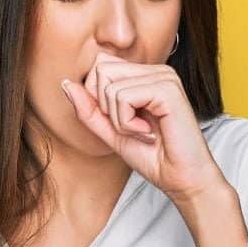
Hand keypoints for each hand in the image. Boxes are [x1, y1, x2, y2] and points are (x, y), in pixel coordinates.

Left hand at [60, 52, 228, 202]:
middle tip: (133, 128)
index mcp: (146, 75)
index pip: (100, 66)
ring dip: (118, 120)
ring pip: (109, 86)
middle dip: (106, 108)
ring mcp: (163, 77)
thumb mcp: (111, 132)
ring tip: (143, 132)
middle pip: (101, 70)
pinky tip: (148, 133)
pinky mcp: (167, 89)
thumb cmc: (153, 157)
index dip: (99, 100)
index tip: (125, 123)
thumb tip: (66, 83)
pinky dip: (127, 123)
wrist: (181, 180)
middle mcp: (156, 70)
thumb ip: (89, 109)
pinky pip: (123, 97)